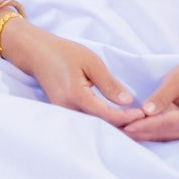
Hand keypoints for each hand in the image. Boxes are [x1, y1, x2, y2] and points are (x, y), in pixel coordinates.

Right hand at [0, 20, 144, 126]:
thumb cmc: (62, 52)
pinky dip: (103, 120)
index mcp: (76, 96)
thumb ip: (109, 83)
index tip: (143, 113)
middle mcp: (68, 109)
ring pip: (94, 125)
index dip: (127, 117)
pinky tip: (116, 116)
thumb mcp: (90, 62)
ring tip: (133, 119)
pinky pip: (86, 120)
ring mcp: (64, 112)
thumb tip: (128, 102)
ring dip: (114, 124)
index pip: (107, 115)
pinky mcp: (63, 111)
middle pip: (102, 126)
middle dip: (124, 125)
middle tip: (144, 120)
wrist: (34, 52)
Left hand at [120, 57, 178, 142]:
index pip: (165, 124)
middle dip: (139, 132)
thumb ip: (162, 97)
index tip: (125, 126)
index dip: (144, 125)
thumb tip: (146, 112)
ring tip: (119, 130)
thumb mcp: (176, 80)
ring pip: (162, 136)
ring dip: (142, 133)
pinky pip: (164, 133)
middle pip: (162, 133)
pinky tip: (131, 128)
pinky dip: (148, 130)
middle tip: (115, 130)